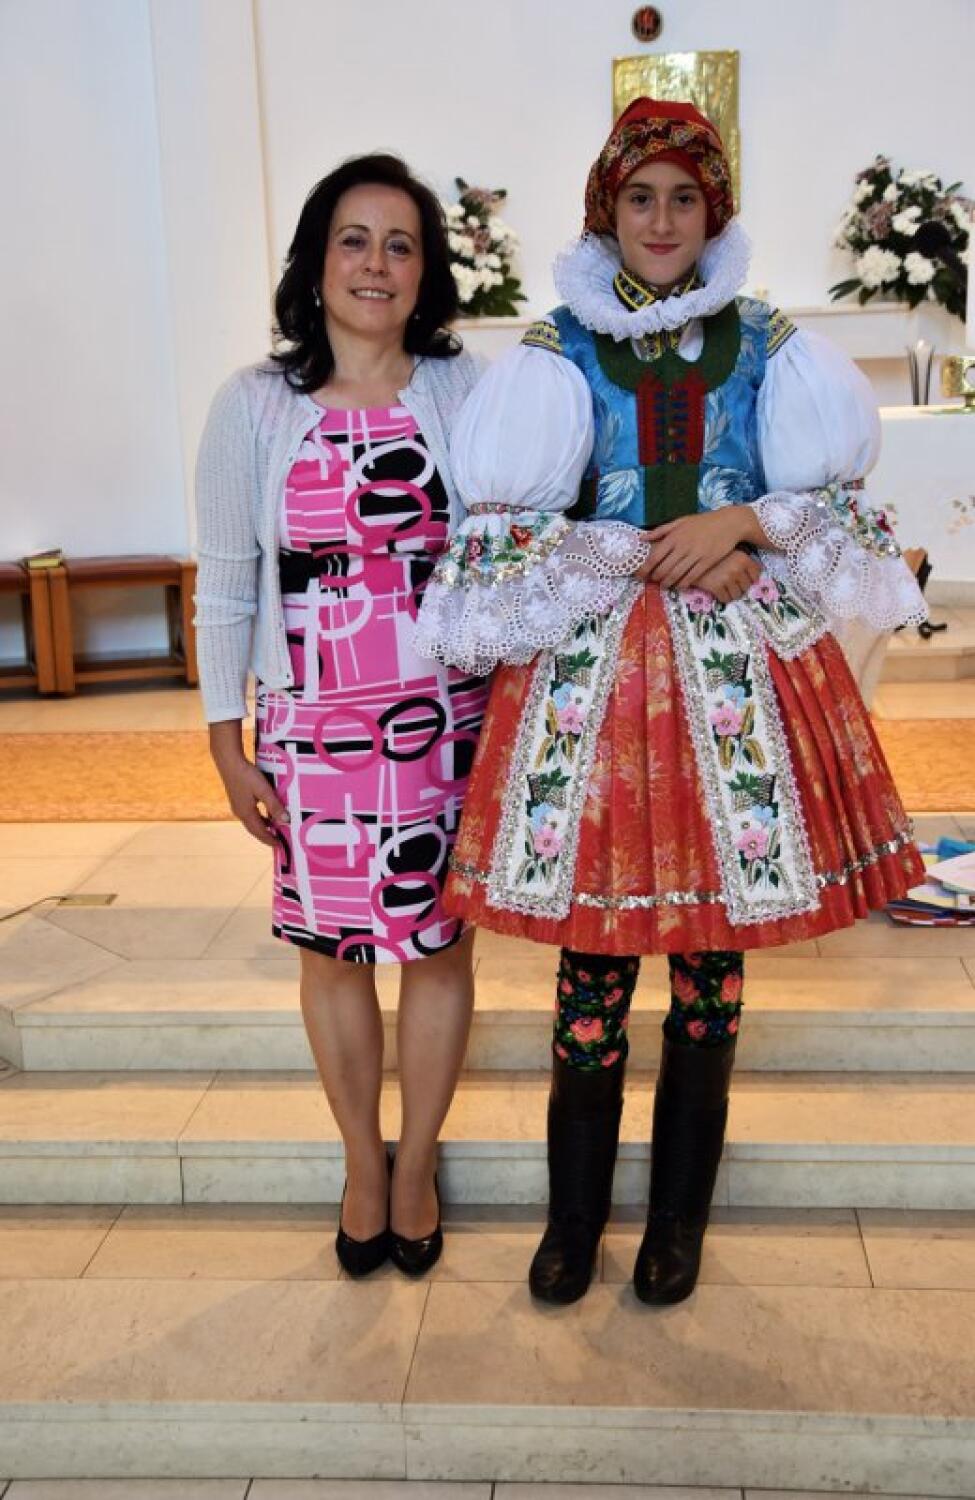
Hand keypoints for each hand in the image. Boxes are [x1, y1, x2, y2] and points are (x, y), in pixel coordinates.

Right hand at [208, 721, 287, 847]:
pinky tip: (266, 815)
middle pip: (255, 829)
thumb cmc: (247, 775)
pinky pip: (250, 814)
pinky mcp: (237, 799)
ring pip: (252, 822)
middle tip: (278, 842)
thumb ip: (275, 806)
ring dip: (263, 827)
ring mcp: (237, 806)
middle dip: (266, 836)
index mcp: (246, 813)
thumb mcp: (264, 790)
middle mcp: (240, 812)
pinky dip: (259, 818)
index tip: (280, 846)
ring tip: (275, 830)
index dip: (270, 840)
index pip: (260, 832)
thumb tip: (286, 821)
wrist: (229, 761)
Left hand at [645, 508, 759, 589]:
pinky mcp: (707, 562)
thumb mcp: (681, 521)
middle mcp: (683, 546)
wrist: (729, 523)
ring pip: (676, 575)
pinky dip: (682, 583)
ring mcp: (695, 555)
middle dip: (655, 578)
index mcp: (674, 536)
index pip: (655, 557)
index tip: (640, 575)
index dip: (645, 568)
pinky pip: (691, 577)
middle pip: (663, 568)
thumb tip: (642, 537)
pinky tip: (679, 585)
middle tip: (652, 582)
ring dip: (667, 583)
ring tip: (664, 585)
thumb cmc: (703, 522)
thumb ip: (661, 530)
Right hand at [690, 549, 762, 603]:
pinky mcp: (717, 586)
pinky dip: (722, 597)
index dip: (750, 579)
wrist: (689, 556)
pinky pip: (725, 599)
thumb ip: (741, 560)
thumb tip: (752, 576)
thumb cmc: (710, 553)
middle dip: (739, 587)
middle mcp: (737, 568)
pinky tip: (717, 591)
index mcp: (743, 558)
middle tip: (731, 584)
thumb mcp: (729, 551)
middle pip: (746, 587)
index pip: (756, 575)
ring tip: (724, 588)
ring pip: (737, 595)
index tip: (742, 579)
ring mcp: (727, 578)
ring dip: (731, 594)